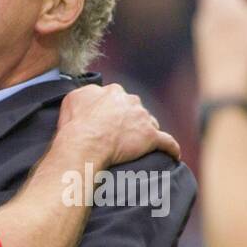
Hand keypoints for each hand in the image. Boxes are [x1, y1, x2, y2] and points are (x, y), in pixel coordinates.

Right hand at [56, 84, 180, 168]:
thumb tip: (92, 95)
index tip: (105, 122)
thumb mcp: (72, 100)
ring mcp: (143, 118)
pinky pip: (167, 143)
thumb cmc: (75, 126)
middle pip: (135, 110)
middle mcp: (131, 101)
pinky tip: (174, 154)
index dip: (111, 111)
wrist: (84, 144)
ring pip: (149, 124)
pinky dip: (171, 148)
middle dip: (130, 120)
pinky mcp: (151, 137)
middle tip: (118, 136)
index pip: (117, 99)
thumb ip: (85, 94)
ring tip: (138, 147)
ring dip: (145, 133)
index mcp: (113, 92)